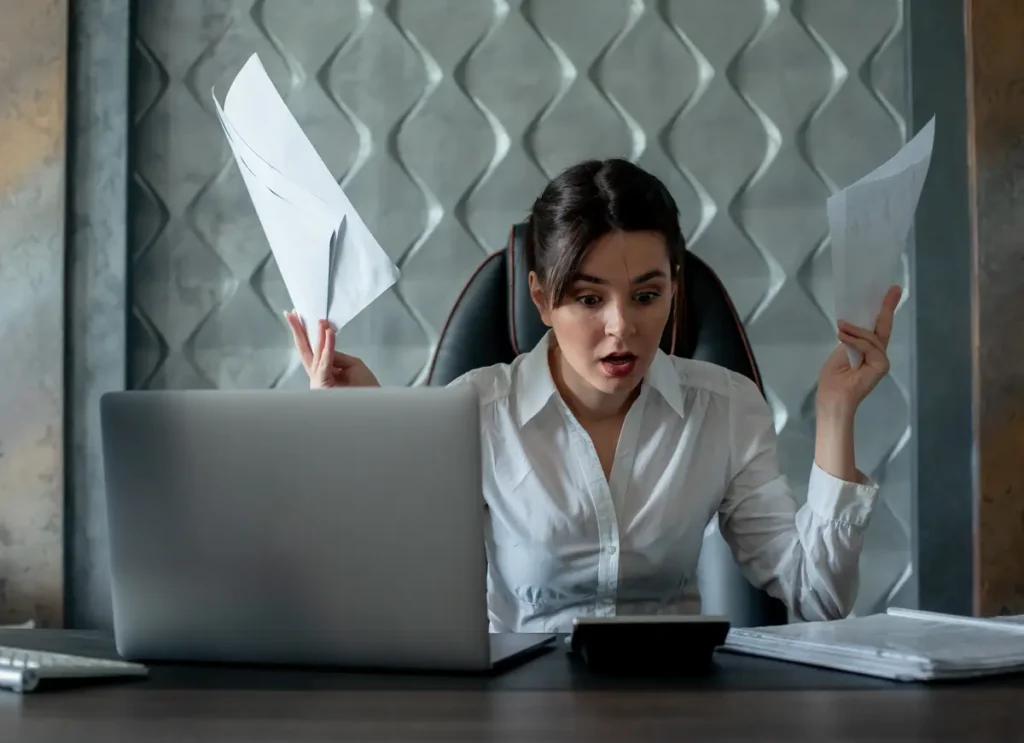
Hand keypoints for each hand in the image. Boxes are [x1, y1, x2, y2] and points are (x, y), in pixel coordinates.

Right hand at [284, 311, 379, 388]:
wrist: (375, 406)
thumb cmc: (366, 389)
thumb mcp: (353, 366)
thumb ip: (337, 355)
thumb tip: (326, 346)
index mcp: (324, 374)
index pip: (313, 351)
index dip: (308, 335)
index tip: (302, 318)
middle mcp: (318, 378)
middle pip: (305, 352)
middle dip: (298, 332)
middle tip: (291, 314)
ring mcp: (319, 382)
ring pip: (315, 354)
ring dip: (317, 336)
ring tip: (320, 321)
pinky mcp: (324, 384)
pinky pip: (325, 362)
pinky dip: (328, 346)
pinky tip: (329, 333)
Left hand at [816, 285, 901, 419]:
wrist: (833, 397)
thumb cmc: (832, 379)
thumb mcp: (840, 352)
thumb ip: (851, 339)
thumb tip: (853, 324)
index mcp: (868, 350)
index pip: (876, 327)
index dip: (883, 310)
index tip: (890, 292)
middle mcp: (878, 353)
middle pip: (884, 327)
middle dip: (887, 307)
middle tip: (893, 289)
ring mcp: (881, 359)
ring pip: (872, 337)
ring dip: (854, 331)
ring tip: (840, 328)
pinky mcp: (882, 365)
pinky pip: (869, 346)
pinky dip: (855, 340)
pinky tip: (843, 335)